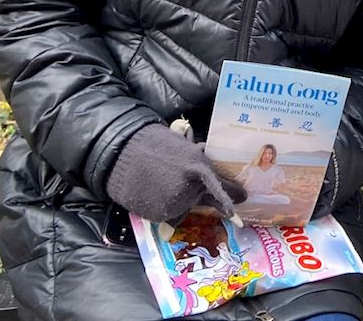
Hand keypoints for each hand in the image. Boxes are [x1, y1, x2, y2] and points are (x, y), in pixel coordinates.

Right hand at [106, 124, 246, 224]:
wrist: (125, 152)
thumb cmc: (156, 146)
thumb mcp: (184, 149)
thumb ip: (200, 167)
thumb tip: (215, 180)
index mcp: (199, 167)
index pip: (219, 188)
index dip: (228, 198)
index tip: (237, 210)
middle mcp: (190, 188)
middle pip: (199, 198)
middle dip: (193, 192)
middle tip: (176, 179)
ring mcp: (174, 203)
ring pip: (183, 208)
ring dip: (177, 199)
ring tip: (160, 182)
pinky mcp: (159, 214)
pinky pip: (166, 215)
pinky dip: (161, 206)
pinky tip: (152, 190)